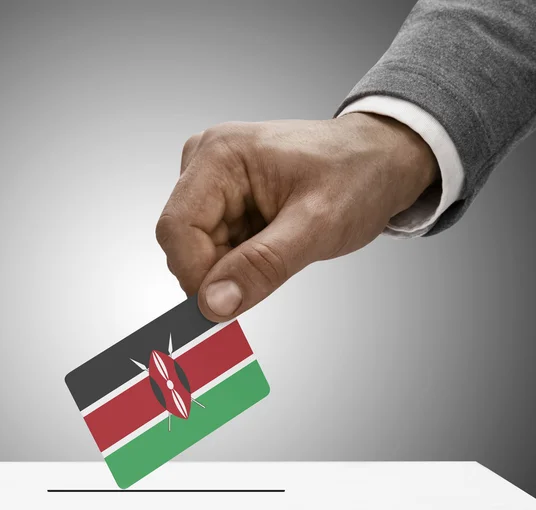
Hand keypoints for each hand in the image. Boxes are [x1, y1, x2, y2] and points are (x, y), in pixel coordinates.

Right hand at [156, 114, 437, 320]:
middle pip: (184, 242)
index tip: (226, 307)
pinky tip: (273, 246)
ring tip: (281, 249)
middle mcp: (206, 163)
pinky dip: (240, 262)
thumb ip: (262, 265)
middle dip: (220, 272)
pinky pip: (215, 247)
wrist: (379, 161)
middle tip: (271, 272)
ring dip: (234, 267)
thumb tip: (213, 304)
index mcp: (220, 155)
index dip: (195, 275)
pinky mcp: (224, 199)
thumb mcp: (317, 225)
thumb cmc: (357, 176)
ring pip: (199, 250)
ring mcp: (214, 182)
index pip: (177, 228)